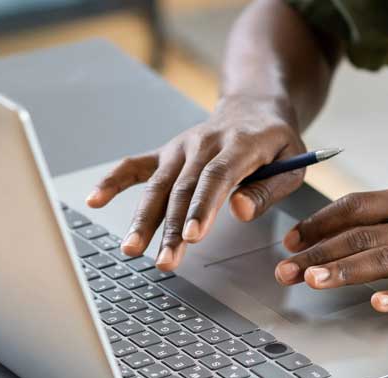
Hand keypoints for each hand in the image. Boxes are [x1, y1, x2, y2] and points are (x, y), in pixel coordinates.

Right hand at [86, 96, 306, 271]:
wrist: (254, 106)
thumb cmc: (275, 141)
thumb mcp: (292, 162)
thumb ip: (269, 188)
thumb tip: (240, 211)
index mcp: (239, 144)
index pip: (216, 178)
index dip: (201, 208)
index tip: (191, 237)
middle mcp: (204, 144)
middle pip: (183, 189)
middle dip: (170, 228)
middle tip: (164, 261)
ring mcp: (181, 148)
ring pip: (158, 186)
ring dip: (143, 219)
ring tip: (131, 249)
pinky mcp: (166, 153)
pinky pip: (135, 166)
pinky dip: (113, 181)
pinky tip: (94, 200)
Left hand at [273, 187, 387, 311]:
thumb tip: (345, 234)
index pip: (356, 206)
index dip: (319, 223)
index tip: (291, 240)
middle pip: (361, 236)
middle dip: (318, 253)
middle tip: (285, 270)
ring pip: (385, 260)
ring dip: (345, 271)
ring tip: (313, 281)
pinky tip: (376, 305)